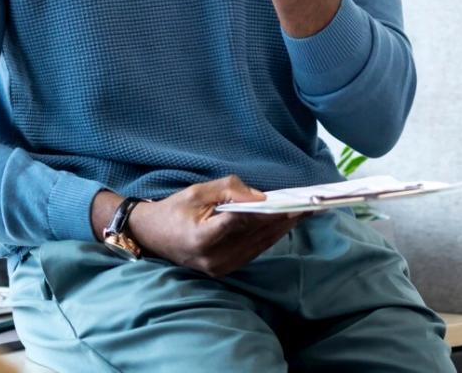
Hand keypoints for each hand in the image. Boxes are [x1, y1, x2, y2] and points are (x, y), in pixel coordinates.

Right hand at [127, 176, 302, 276]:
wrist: (151, 236)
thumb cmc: (174, 210)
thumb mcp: (198, 191)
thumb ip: (230, 191)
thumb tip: (262, 197)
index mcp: (203, 238)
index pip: (242, 222)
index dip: (269, 212)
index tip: (292, 203)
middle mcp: (213, 259)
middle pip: (256, 236)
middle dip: (284, 220)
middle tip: (310, 205)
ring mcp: (219, 268)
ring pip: (259, 246)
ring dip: (281, 229)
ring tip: (304, 213)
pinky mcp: (224, 270)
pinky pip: (253, 251)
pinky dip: (269, 236)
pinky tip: (284, 224)